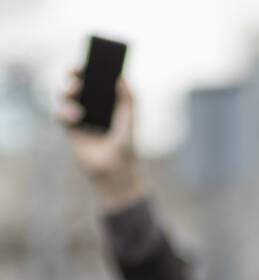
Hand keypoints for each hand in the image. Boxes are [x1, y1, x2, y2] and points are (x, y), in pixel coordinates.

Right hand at [56, 70, 142, 211]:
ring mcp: (79, 116)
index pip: (97, 80)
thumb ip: (128, 100)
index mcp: (108, 101)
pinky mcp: (70, 129)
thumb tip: (123, 77)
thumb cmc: (126, 147)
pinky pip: (60, 114)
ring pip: (66, 96)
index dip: (91, 68)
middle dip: (75, 75)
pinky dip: (64, 111)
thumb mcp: (129, 121)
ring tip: (75, 91)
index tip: (90, 60)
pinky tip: (75, 115)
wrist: (115, 171)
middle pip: (79, 84)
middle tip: (76, 71)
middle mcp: (92, 106)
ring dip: (68, 91)